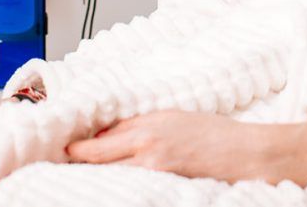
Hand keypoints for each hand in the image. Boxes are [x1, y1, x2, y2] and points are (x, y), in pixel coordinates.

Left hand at [65, 110, 306, 186]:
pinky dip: (121, 186)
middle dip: (81, 166)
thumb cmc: (211, 132)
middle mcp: (147, 153)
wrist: (244, 153)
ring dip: (100, 177)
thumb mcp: (169, 117)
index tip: (63, 152)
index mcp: (146, 131)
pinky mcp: (166, 187)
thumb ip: (135, 127)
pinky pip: (133, 188)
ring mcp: (155, 174)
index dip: (76, 151)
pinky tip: (114, 185)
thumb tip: (105, 137)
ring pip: (113, 179)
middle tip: (62, 168)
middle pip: (100, 165)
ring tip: (83, 179)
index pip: (98, 145)